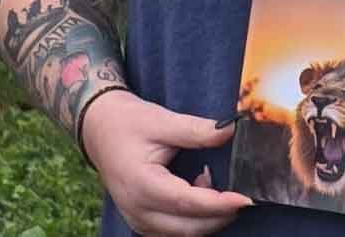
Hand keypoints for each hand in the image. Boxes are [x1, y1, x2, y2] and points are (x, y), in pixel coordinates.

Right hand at [82, 90, 252, 235]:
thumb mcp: (162, 120)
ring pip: (182, 234)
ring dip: (206, 218)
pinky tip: (198, 192)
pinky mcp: (141, 221)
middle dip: (219, 216)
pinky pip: (173, 231)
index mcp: (141, 184)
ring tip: (212, 184)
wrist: (99, 129)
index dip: (219, 204)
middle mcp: (137, 210)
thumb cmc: (128, 123)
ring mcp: (137, 219)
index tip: (245, 199)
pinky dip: (193, 220)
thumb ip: (196, 130)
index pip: (187, 203)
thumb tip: (230, 131)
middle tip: (240, 196)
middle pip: (188, 228)